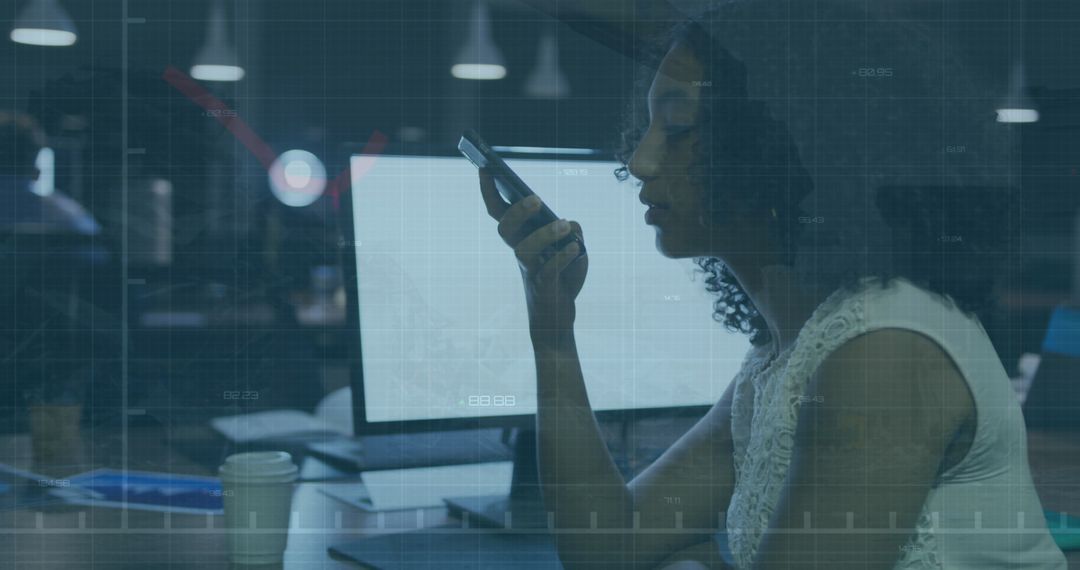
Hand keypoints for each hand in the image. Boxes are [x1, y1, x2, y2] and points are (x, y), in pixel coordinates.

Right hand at [478, 168, 587, 344]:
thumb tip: (570, 224)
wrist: (557, 317)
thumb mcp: (574, 248)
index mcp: (522, 238)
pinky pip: (549, 271)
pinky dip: (563, 258)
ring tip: (566, 226)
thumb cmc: (562, 277)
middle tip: (536, 198)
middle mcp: (521, 252)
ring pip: (525, 250)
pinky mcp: (544, 288)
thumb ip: (573, 231)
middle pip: (506, 229)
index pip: (500, 212)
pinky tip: (577, 249)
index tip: (484, 168)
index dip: (489, 191)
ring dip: (546, 234)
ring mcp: (530, 271)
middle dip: (517, 211)